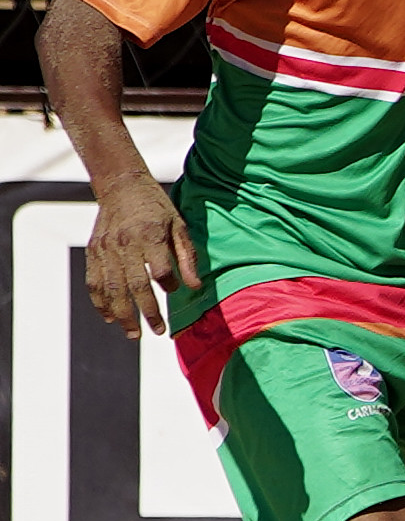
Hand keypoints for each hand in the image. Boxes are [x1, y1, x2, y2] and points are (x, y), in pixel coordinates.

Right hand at [83, 175, 198, 340]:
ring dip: (121, 314)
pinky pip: (94, 282)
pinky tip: (109, 316)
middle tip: (157, 331)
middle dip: (146, 312)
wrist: (122, 187)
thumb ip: (188, 258)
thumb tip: (195, 288)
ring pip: (111, 288)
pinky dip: (100, 301)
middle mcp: (125, 244)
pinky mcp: (93, 251)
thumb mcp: (179, 226)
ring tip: (133, 333)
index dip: (169, 284)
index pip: (160, 269)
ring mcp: (105, 249)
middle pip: (134, 285)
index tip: (175, 292)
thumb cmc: (156, 208)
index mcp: (150, 236)